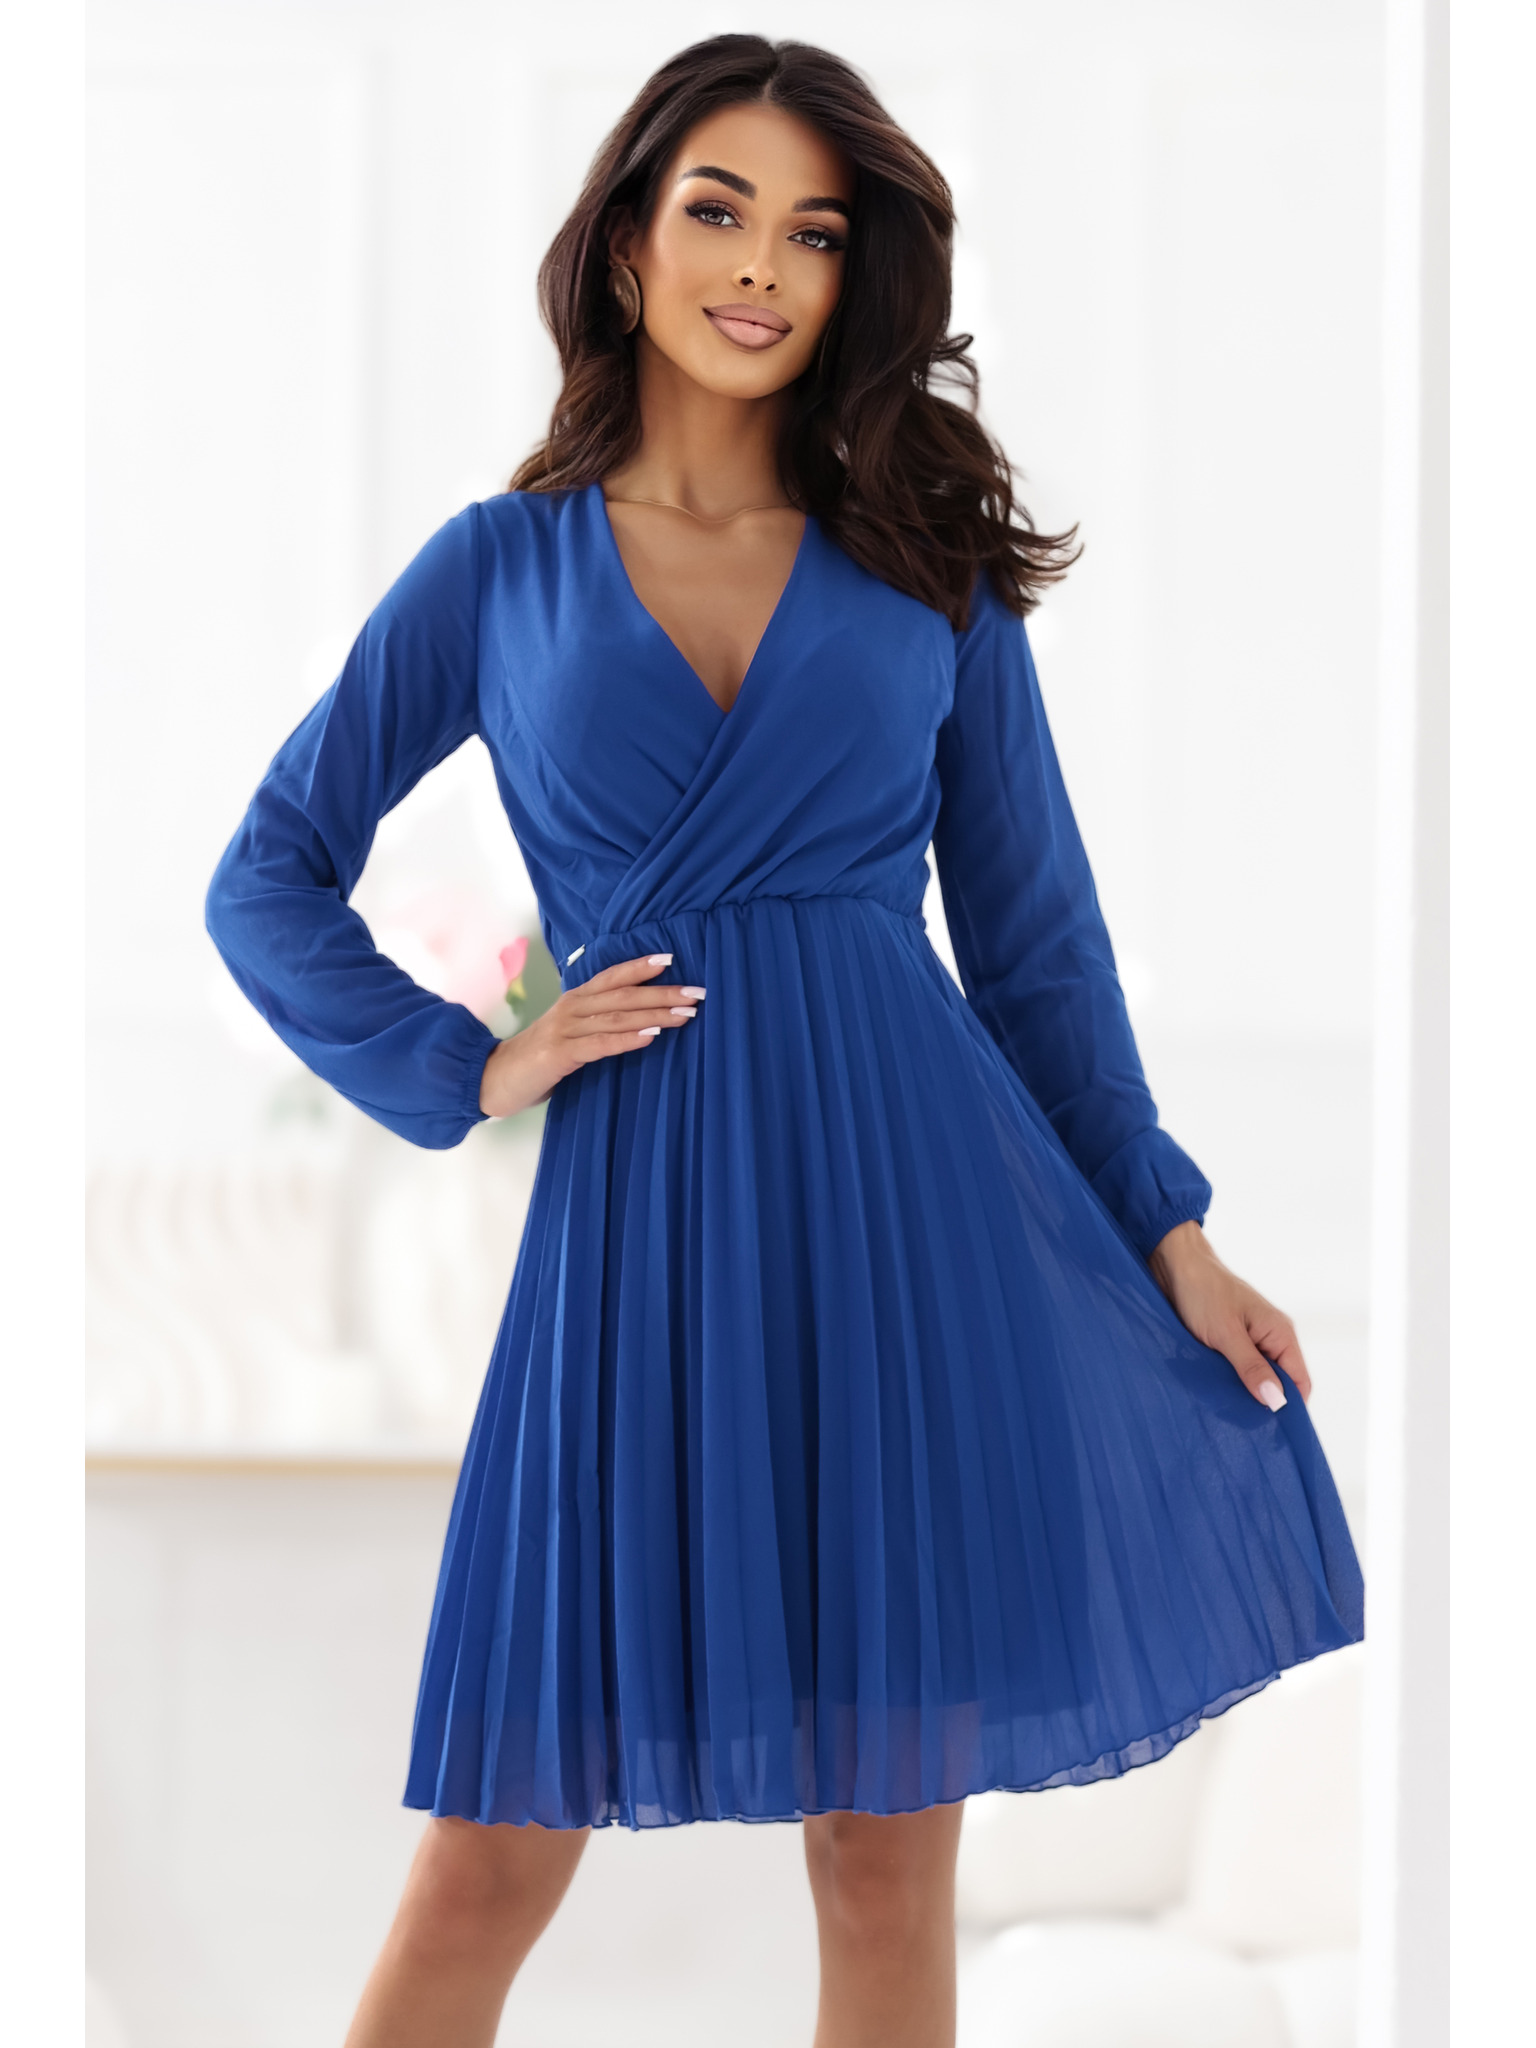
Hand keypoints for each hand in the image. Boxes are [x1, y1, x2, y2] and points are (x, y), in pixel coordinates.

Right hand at [478, 952, 703, 1119]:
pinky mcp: (559, 1054)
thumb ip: (595, 1024)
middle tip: (697, 993)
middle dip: (662, 992)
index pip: (612, 976)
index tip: (672, 959)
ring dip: (654, 1014)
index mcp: (574, 1000)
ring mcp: (564, 1029)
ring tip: (685, 1014)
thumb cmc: (538, 1059)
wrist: (494, 1079)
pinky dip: (627, 1039)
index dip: (640, 966)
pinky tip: (650, 1036)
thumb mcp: (568, 1033)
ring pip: (617, 1017)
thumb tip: (637, 1021)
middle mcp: (571, 1008)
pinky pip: (600, 1044)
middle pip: (623, 995)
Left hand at [1147, 1220, 1311, 1410]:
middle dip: (1262, 1405)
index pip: (1299, 1382)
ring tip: (1226, 1416)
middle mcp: (1269, 1339)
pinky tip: (1213, 1397)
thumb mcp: (1226, 1332)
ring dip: (1241, 1395)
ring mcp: (1247, 1342)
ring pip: (1254, 1380)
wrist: (1172, 1263)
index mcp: (1279, 1333)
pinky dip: (1226, 1384)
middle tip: (1243, 1429)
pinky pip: (1234, 1371)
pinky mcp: (1225, 1343)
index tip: (1271, 1433)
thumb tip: (1275, 1402)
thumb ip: (1250, 1366)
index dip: (1289, 1408)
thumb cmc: (1202, 1290)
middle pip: (1277, 1384)